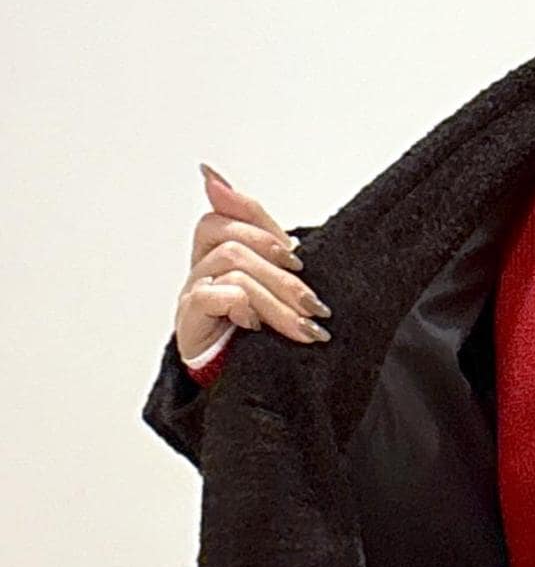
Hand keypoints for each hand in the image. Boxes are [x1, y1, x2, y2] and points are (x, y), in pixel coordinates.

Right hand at [172, 163, 331, 362]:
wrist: (244, 389)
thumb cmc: (258, 339)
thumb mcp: (273, 289)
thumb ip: (263, 241)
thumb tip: (218, 176)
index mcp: (217, 254)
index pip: (224, 215)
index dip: (257, 222)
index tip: (296, 255)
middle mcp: (202, 269)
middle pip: (233, 241)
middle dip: (281, 273)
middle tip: (312, 303)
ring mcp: (193, 292)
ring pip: (233, 267)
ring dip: (277, 298)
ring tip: (304, 327)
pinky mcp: (189, 319)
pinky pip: (213, 295)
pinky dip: (241, 306)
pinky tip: (257, 327)